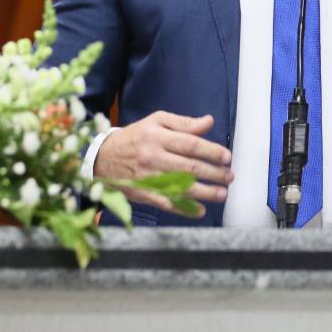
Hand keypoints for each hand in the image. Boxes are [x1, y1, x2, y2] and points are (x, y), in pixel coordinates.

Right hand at [94, 111, 233, 217]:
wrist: (103, 158)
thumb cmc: (135, 137)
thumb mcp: (156, 121)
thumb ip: (184, 123)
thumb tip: (209, 122)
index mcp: (157, 137)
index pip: (191, 144)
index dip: (212, 151)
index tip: (227, 157)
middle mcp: (153, 157)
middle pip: (189, 167)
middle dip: (214, 174)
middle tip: (229, 177)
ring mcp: (148, 178)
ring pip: (181, 187)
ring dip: (205, 193)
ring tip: (222, 194)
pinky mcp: (143, 193)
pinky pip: (166, 203)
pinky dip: (184, 209)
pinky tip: (199, 210)